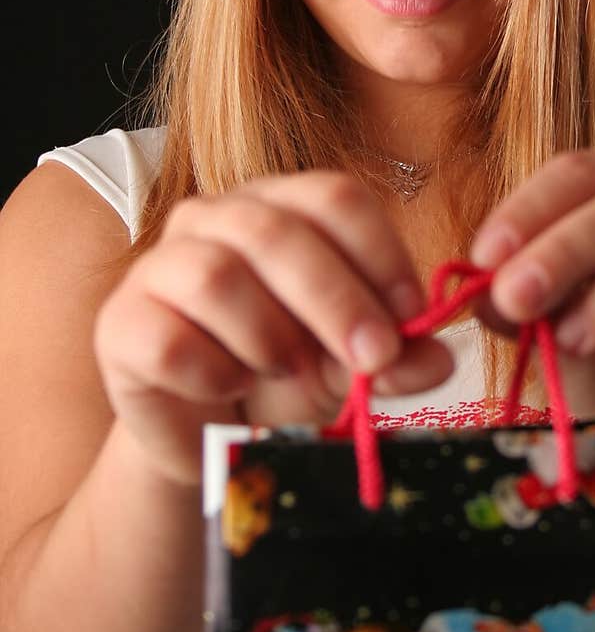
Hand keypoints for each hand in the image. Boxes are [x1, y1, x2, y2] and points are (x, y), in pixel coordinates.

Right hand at [94, 173, 453, 484]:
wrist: (210, 433)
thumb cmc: (286, 376)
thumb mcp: (350, 365)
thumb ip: (393, 358)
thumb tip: (437, 360)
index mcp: (282, 207)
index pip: (334, 197)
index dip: (380, 254)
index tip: (412, 317)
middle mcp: (217, 218)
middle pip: (278, 232)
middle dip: (337, 301)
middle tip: (372, 359)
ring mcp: (160, 264)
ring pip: (216, 277)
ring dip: (270, 339)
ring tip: (287, 374)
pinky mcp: (120, 322)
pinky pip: (170, 340)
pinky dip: (215, 373)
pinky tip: (231, 389)